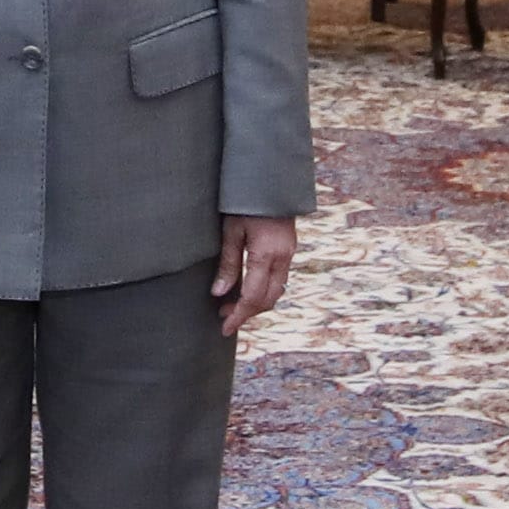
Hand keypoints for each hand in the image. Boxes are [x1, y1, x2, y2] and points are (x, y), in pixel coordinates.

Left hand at [214, 213, 298, 336]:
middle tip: (224, 316)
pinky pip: (279, 279)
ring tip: (232, 303)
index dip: (238, 315)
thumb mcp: (231, 231)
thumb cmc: (246, 202)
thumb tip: (219, 293)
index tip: (225, 328)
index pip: (252, 297)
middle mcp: (282, 258)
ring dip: (256, 303)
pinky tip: (247, 286)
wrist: (271, 180)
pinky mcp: (289, 249)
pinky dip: (264, 290)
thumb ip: (228, 263)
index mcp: (265, 254)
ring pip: (276, 291)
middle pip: (268, 299)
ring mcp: (289, 254)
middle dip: (247, 312)